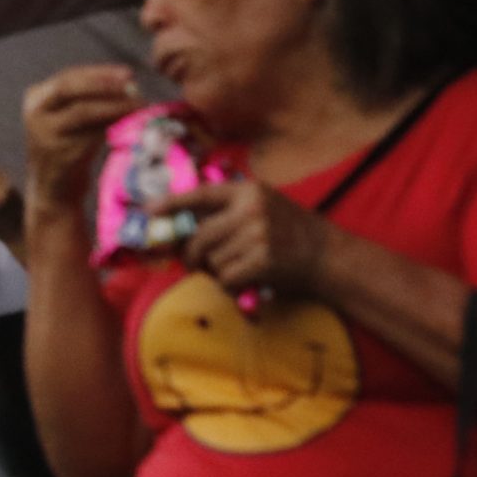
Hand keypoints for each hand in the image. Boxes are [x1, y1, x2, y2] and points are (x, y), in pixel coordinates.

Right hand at [23, 65, 139, 211]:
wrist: (52, 190)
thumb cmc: (68, 148)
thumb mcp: (70, 119)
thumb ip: (90, 100)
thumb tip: (130, 86)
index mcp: (36, 98)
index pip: (69, 77)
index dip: (99, 73)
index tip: (127, 73)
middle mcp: (35, 113)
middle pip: (70, 88)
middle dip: (103, 83)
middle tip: (132, 84)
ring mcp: (45, 134)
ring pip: (83, 110)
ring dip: (114, 105)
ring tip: (140, 104)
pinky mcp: (59, 154)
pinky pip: (91, 134)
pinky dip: (113, 126)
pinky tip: (132, 124)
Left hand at [154, 178, 331, 295]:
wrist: (329, 256)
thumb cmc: (290, 233)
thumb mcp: (262, 207)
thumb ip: (228, 212)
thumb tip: (182, 228)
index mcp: (248, 190)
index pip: (200, 194)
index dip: (171, 203)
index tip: (148, 211)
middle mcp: (251, 209)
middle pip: (200, 235)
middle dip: (192, 254)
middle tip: (194, 264)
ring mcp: (258, 234)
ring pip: (212, 259)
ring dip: (217, 271)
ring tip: (237, 270)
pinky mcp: (263, 260)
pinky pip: (226, 278)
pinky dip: (229, 286)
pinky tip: (245, 283)